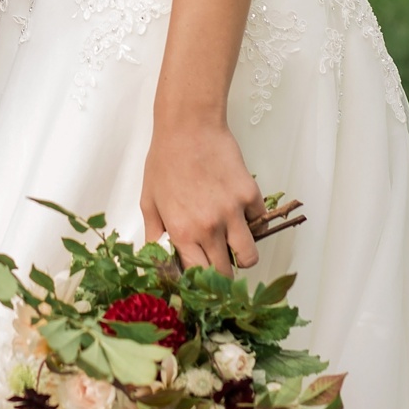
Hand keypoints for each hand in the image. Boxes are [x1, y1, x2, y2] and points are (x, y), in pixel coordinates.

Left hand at [141, 117, 265, 275]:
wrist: (189, 127)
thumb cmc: (165, 160)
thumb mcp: (149, 200)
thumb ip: (155, 234)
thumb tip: (158, 258)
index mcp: (183, 232)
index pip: (198, 277)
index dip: (200, 281)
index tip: (200, 275)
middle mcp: (210, 228)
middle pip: (225, 274)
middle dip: (221, 273)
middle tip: (216, 260)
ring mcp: (234, 213)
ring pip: (249, 257)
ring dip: (242, 256)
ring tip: (232, 243)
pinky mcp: (250, 195)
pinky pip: (259, 224)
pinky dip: (252, 224)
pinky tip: (239, 212)